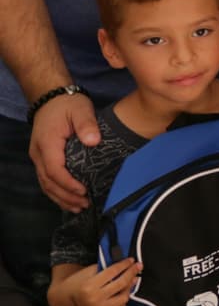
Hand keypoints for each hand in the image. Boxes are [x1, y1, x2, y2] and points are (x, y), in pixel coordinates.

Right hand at [31, 90, 98, 210]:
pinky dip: (57, 192)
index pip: (54, 169)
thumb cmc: (68, 104)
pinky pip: (47, 179)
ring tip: (79, 207)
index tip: (84, 191)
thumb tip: (93, 141)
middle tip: (85, 205)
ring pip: (45, 183)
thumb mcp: (81, 109)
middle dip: (66, 196)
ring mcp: (38, 156)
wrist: (51, 97)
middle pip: (48, 182)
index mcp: (48, 143)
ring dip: (61, 198)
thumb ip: (87, 125)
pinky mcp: (43, 158)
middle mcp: (39, 153)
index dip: (68, 183)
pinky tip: (69, 199)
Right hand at [52, 260, 140, 305]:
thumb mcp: (88, 272)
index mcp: (88, 287)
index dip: (125, 264)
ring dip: (129, 288)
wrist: (62, 301)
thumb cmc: (76, 283)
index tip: (132, 260)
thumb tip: (128, 265)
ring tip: (131, 280)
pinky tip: (122, 295)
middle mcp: (93, 301)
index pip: (113, 272)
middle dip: (131, 273)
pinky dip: (123, 303)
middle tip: (138, 266)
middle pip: (121, 284)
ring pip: (123, 298)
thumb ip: (106, 268)